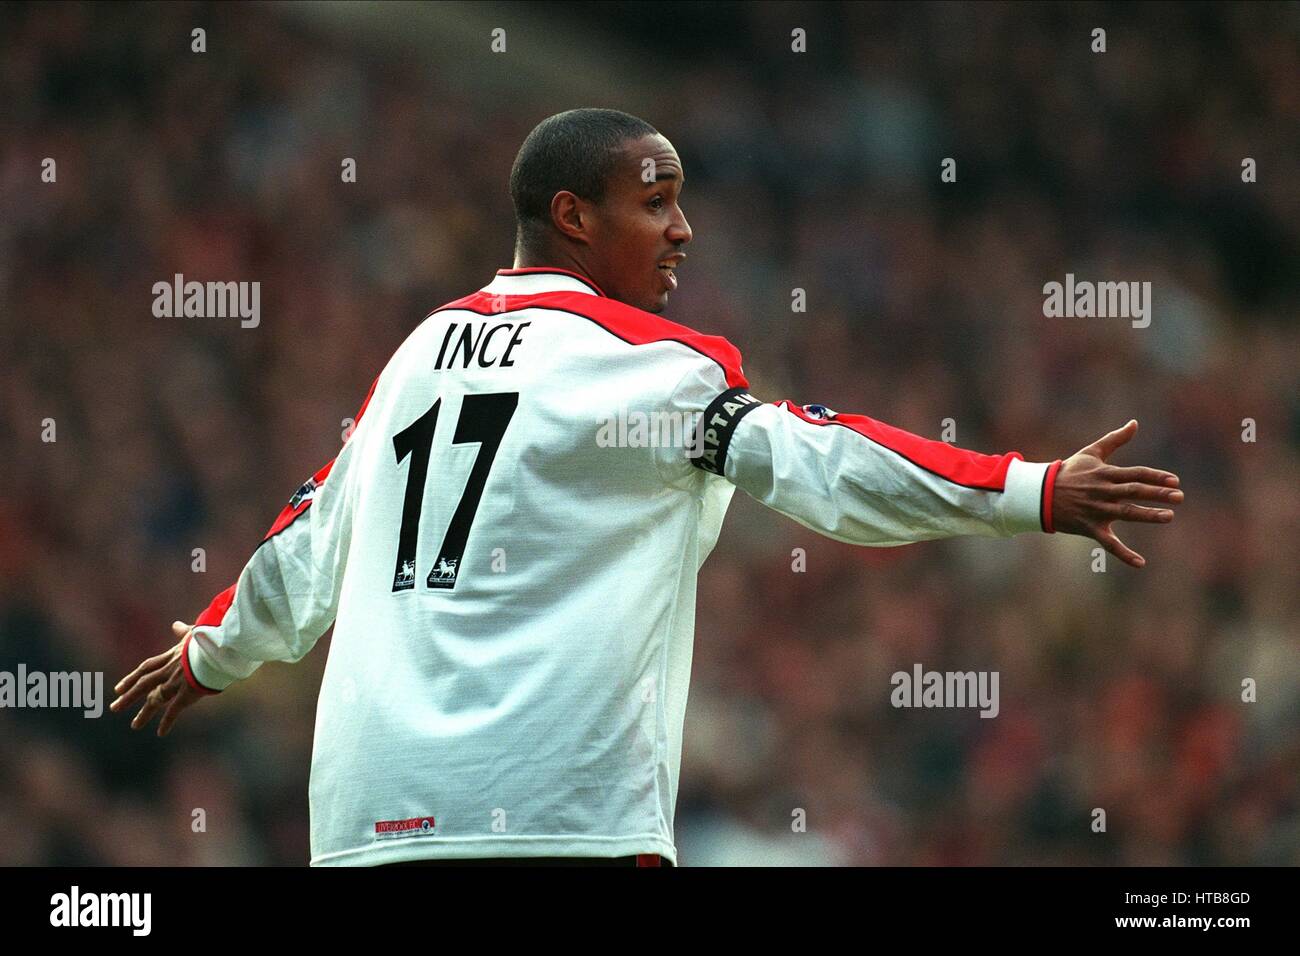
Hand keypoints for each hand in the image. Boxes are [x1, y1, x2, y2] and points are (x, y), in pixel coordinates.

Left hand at [110, 621, 206, 735]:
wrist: (220, 645)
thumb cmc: (211, 637)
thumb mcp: (195, 632)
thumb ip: (184, 632)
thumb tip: (175, 625)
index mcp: (172, 656)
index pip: (147, 667)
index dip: (132, 678)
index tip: (118, 688)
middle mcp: (170, 670)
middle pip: (144, 684)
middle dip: (129, 696)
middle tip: (115, 708)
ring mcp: (177, 681)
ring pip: (156, 699)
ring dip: (144, 713)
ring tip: (135, 726)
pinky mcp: (188, 692)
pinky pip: (174, 710)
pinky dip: (167, 722)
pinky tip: (161, 733)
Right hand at [1050, 420, 1183, 568]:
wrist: (1040, 494)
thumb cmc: (1069, 472)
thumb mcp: (1091, 453)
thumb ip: (1115, 439)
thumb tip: (1135, 423)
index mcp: (1105, 474)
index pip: (1135, 473)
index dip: (1155, 476)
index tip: (1175, 480)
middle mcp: (1102, 492)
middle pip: (1133, 492)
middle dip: (1156, 493)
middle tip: (1179, 496)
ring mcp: (1096, 511)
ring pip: (1125, 514)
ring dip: (1147, 516)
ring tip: (1168, 516)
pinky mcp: (1089, 528)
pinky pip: (1108, 543)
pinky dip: (1123, 554)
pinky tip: (1141, 563)